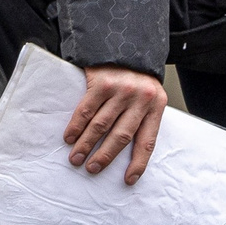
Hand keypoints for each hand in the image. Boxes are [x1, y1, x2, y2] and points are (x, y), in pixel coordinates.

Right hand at [63, 65, 166, 183]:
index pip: (147, 141)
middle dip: (105, 156)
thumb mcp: (148, 96)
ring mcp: (121, 90)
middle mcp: (141, 99)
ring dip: (86, 145)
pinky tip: (69, 137)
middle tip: (92, 169)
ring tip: (76, 158)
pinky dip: (76, 126)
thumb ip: (141, 118)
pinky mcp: (102, 82)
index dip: (138, 163)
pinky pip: (86, 110)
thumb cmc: (136, 78)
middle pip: (121, 136)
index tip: (128, 180)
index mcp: (156, 106)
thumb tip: (127, 153)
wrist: (123, 44)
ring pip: (101, 125)